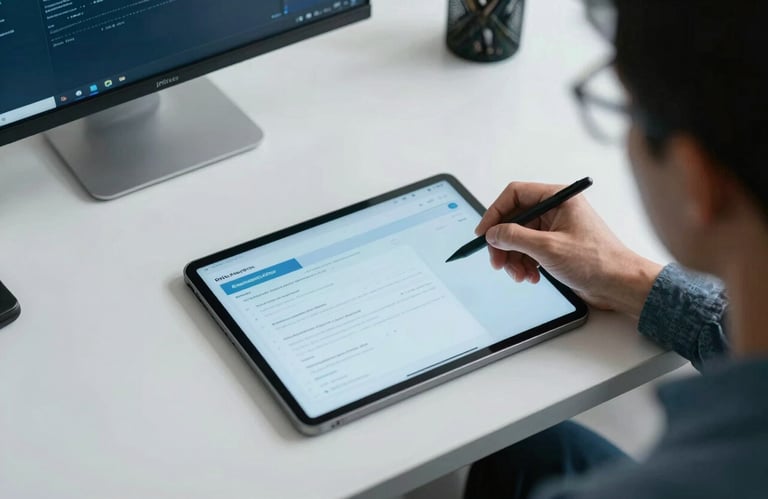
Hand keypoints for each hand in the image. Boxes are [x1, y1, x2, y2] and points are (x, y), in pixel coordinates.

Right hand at [476, 181, 662, 317]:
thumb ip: (514, 237)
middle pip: (514, 219)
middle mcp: (556, 209)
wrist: (620, 285)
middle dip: (503, 243)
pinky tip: (530, 277)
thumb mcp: (547, 248)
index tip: (483, 233)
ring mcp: (556, 228)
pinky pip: (529, 251)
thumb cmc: (597, 261)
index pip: (515, 195)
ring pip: (519, 238)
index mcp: (559, 198)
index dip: (495, 213)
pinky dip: (524, 264)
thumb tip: (492, 233)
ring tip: (519, 275)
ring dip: (514, 258)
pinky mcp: (556, 246)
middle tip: (498, 262)